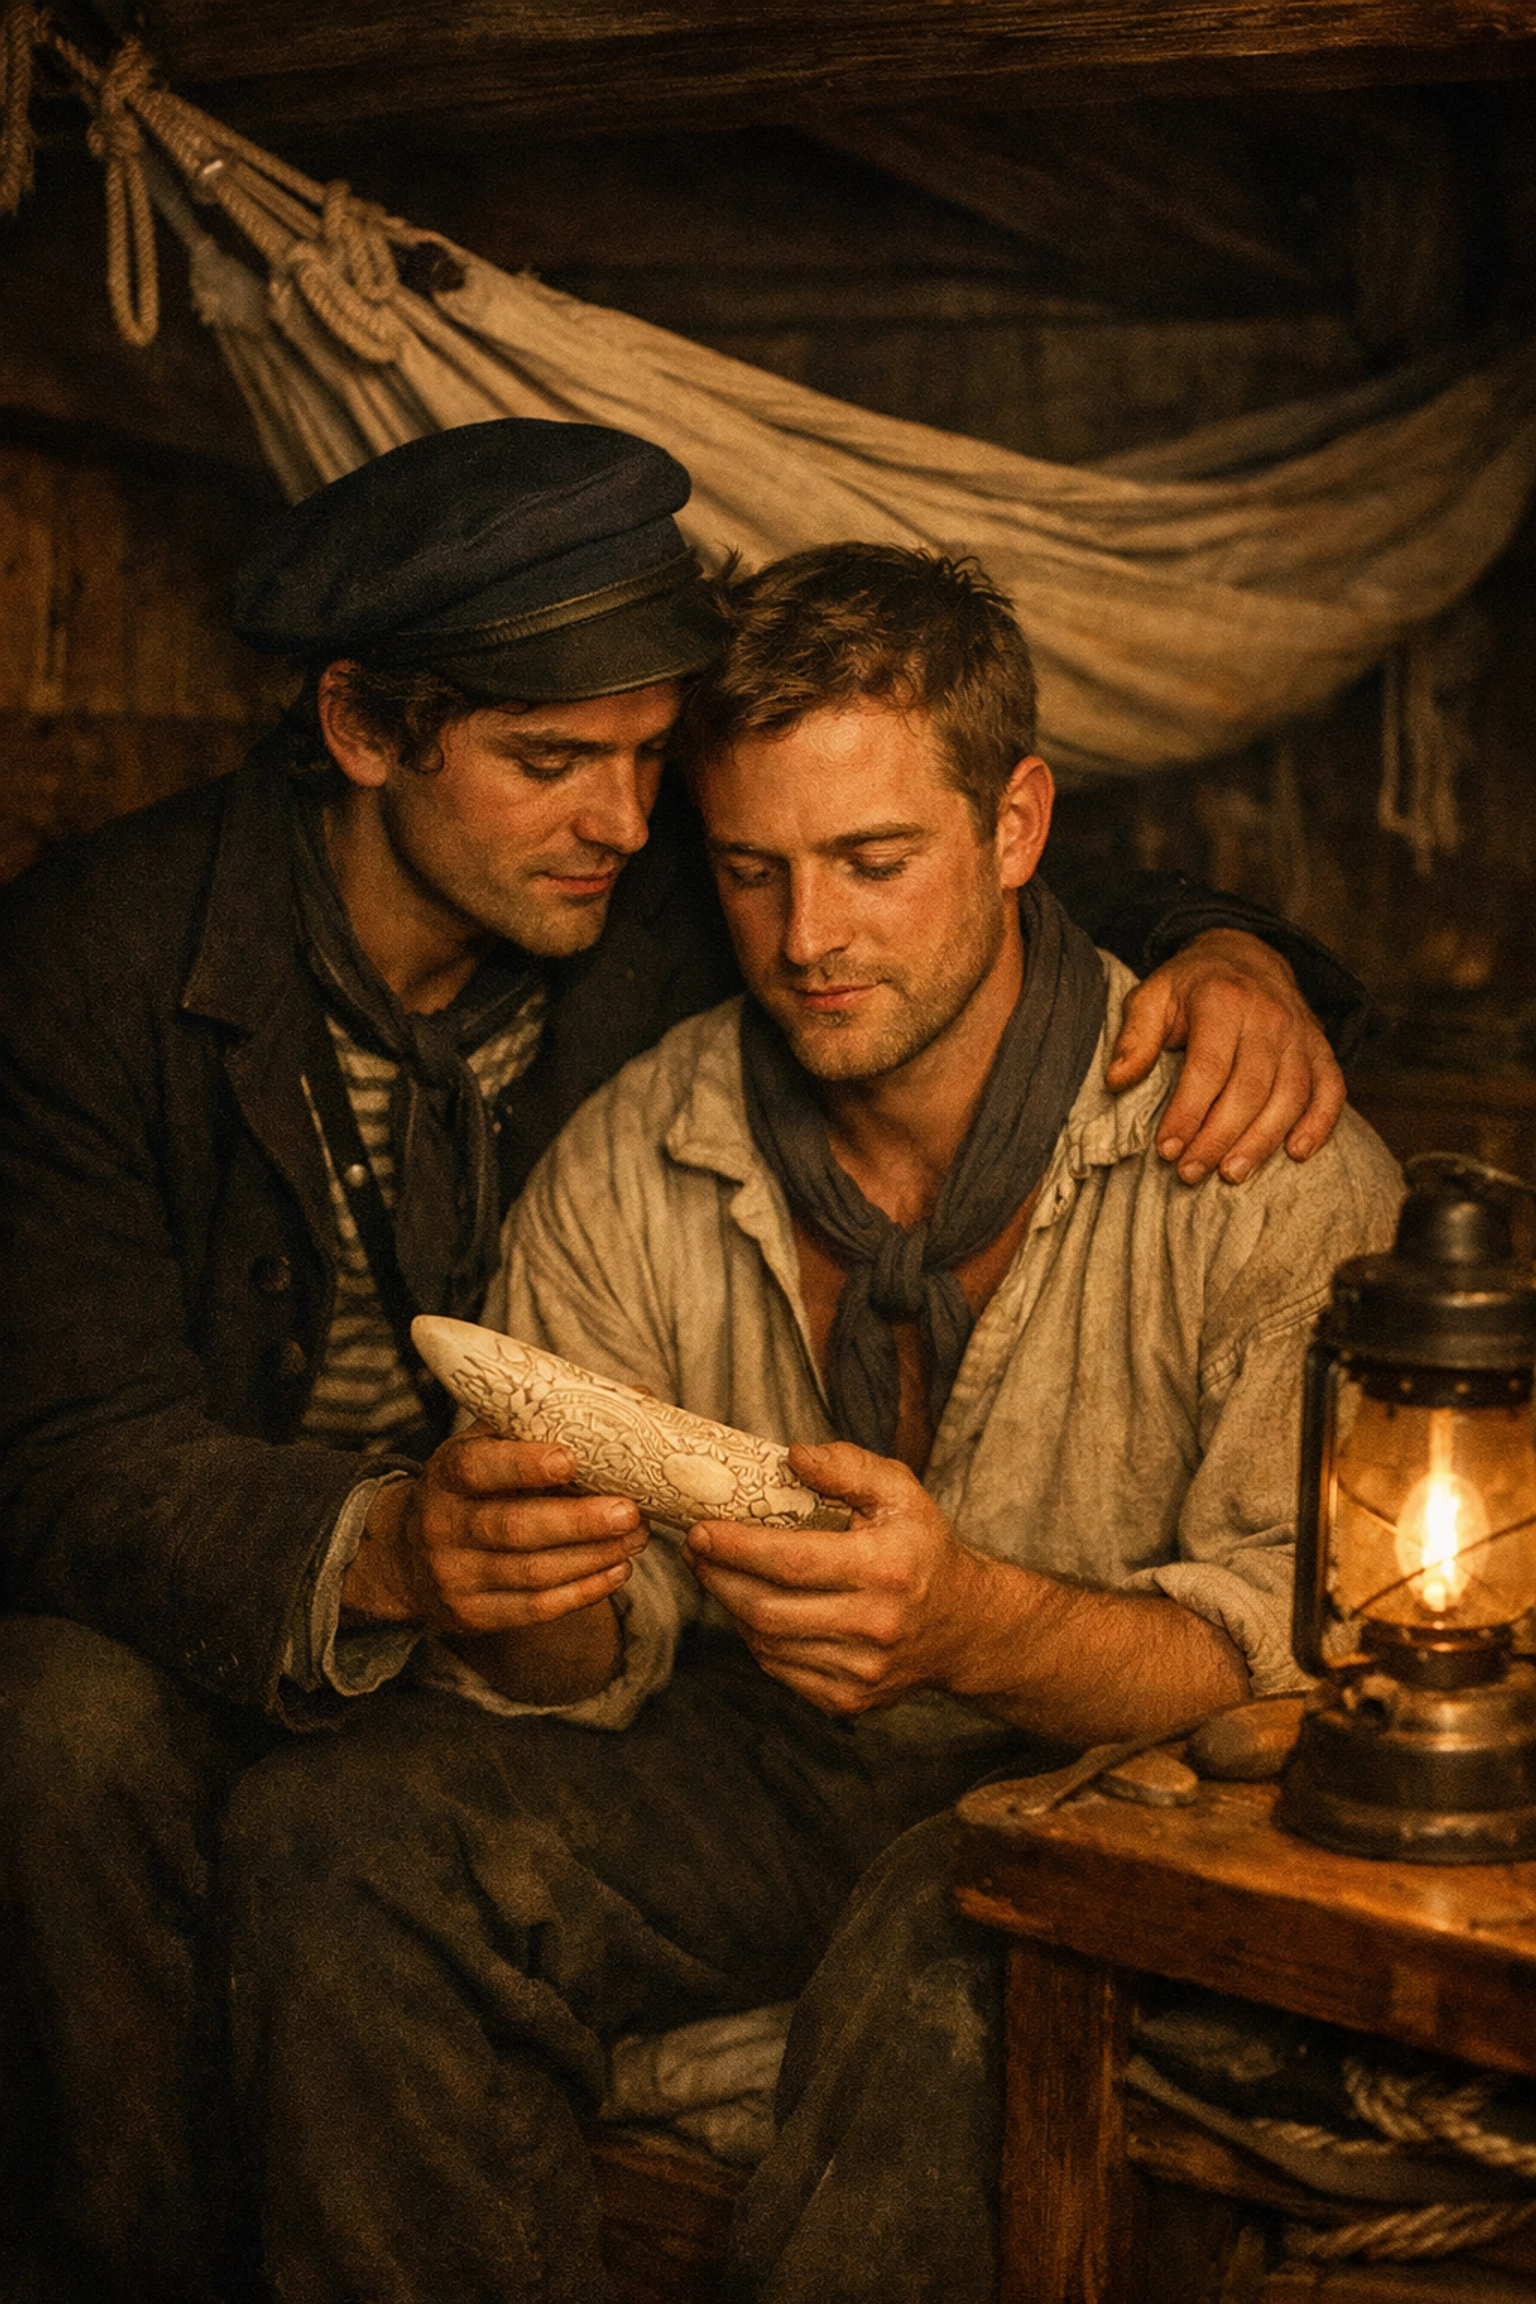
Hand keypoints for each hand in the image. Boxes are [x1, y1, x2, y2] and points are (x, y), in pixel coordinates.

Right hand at [341, 1423, 645, 1637]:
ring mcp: (454, 1576)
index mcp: (445, 1474)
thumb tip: (636, 1396)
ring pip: (531, 1573)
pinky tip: (617, 1569)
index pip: (478, 1468)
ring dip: (592, 1557)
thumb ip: (546, 1424)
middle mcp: (442, 1526)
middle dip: (577, 1522)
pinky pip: (535, 1608)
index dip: (523, 1465)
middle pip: (512, 1528)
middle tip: (629, 1511)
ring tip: (637, 1538)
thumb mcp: (487, 1446)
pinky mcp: (473, 1615)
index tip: (571, 1458)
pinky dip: (582, 1591)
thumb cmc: (471, 1488)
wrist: (408, 1558)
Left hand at [685, 1441, 984, 1716]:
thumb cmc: (923, 1549)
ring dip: (731, 1606)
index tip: (701, 1529)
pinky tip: (752, 1607)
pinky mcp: (847, 1700)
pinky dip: (755, 1637)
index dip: (736, 1548)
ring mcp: (860, 1671)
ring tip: (718, 1573)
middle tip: (696, 1549)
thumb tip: (793, 1456)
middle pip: (766, 1610)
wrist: (965, 1626)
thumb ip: (848, 1468)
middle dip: (718, 1578)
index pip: (791, 1562)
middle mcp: (874, 1626)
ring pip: (765, 1643)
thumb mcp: (901, 1493)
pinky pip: (778, 1669)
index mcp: (886, 1570)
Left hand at [1105, 928, 1343, 1185]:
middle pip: (1249, 1088)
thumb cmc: (1191, 987)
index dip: (1187, 1113)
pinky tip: (1297, 1154)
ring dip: (1262, 1141)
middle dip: (1218, 1137)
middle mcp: (1269, 1015)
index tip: (1166, 1149)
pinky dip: (1320, 1123)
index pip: (1208, 1067)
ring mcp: (1300, 1034)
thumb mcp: (1152, 996)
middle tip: (1190, 1173)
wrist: (1246, 957)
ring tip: (1231, 1174)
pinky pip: (1331, 1089)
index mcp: (1223, 999)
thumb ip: (1134, 1037)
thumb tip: (1116, 1081)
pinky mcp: (1320, 1049)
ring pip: (1290, 1095)